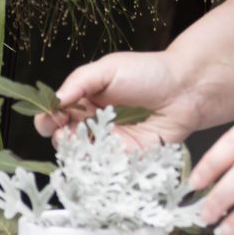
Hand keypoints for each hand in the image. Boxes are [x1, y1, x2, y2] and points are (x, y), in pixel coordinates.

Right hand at [36, 50, 211, 148]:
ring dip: (75, 152)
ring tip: (79, 142)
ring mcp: (110, 141)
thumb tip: (54, 100)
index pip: (56, 113)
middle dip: (58, 135)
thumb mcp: (107, 69)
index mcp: (85, 99)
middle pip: (63, 136)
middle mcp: (93, 122)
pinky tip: (96, 155)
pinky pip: (106, 165)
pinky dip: (96, 165)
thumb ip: (78, 82)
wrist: (186, 89)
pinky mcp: (127, 157)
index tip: (48, 117)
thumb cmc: (148, 73)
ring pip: (81, 154)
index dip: (48, 117)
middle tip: (63, 130)